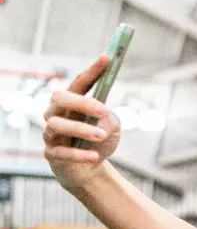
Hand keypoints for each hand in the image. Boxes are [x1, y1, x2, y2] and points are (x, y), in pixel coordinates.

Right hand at [42, 56, 120, 191]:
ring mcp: (51, 133)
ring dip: (81, 129)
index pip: (80, 82)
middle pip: (60, 98)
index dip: (93, 70)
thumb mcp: (113, 128)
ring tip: (101, 136)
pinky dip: (78, 154)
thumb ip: (110, 119)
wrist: (90, 170)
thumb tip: (103, 118)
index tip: (107, 58)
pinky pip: (60, 152)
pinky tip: (94, 157)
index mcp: (73, 102)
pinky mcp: (52, 154)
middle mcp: (57, 113)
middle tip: (104, 110)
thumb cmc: (100, 141)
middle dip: (81, 101)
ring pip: (57, 124)